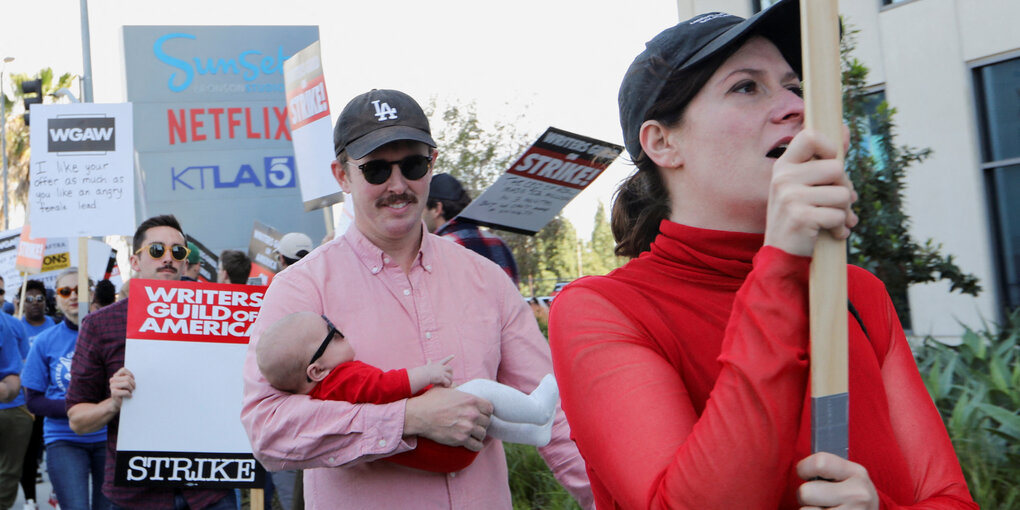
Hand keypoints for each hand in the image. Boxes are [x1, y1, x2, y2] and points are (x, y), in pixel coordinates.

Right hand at [109, 367, 134, 411]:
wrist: (119, 403)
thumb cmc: (125, 392)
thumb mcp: (128, 383)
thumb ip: (129, 377)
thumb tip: (141, 372)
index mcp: (116, 376)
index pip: (123, 370)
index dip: (130, 374)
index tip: (133, 379)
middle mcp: (112, 380)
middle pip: (127, 378)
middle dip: (133, 383)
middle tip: (134, 388)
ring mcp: (112, 386)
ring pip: (126, 383)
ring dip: (131, 389)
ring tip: (131, 392)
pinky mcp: (113, 393)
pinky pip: (125, 392)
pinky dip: (129, 394)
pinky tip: (129, 396)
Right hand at [404, 386, 492, 450]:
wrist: (419, 415)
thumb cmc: (430, 400)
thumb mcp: (445, 389)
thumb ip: (457, 388)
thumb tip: (459, 387)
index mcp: (471, 400)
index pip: (489, 408)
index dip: (486, 412)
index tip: (481, 414)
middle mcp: (472, 413)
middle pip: (487, 421)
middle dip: (482, 423)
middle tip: (476, 425)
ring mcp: (467, 427)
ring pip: (483, 434)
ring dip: (479, 434)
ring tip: (474, 434)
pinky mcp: (461, 439)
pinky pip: (476, 445)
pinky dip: (476, 445)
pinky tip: (473, 443)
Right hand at [425, 355, 454, 386]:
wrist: (423, 374)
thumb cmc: (424, 371)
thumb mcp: (428, 365)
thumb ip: (429, 363)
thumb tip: (428, 359)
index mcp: (438, 365)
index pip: (445, 360)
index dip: (449, 357)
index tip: (453, 355)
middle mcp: (442, 368)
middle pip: (450, 368)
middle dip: (451, 372)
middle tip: (450, 376)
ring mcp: (442, 373)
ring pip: (450, 377)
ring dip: (450, 381)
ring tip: (448, 384)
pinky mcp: (442, 378)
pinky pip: (447, 382)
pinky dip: (447, 384)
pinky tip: (445, 386)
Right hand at [765, 128, 857, 256]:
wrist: (781, 255)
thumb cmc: (798, 216)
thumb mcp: (805, 184)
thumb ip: (825, 158)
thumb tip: (844, 127)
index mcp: (784, 165)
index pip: (810, 136)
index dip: (830, 146)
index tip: (831, 163)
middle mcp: (783, 177)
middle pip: (836, 167)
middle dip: (844, 188)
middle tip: (835, 203)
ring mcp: (789, 197)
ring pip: (843, 194)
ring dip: (844, 212)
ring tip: (834, 220)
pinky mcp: (800, 217)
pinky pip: (838, 215)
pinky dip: (840, 228)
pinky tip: (831, 233)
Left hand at [797, 452, 877, 509]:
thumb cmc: (851, 496)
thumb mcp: (847, 477)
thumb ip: (827, 469)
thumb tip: (801, 468)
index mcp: (856, 473)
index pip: (819, 463)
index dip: (804, 468)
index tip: (805, 474)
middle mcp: (857, 494)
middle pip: (806, 492)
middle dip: (805, 496)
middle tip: (818, 499)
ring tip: (824, 509)